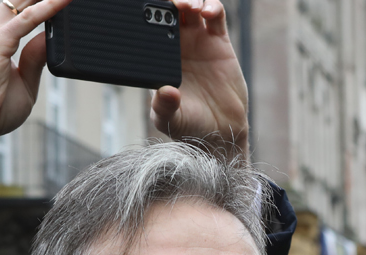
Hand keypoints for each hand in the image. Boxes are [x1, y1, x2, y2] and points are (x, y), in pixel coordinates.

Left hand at [150, 0, 249, 158]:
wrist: (220, 131)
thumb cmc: (189, 127)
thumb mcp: (170, 120)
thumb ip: (163, 108)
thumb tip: (164, 93)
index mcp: (158, 59)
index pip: (148, 28)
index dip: (146, 14)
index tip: (144, 11)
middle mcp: (176, 46)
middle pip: (169, 10)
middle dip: (167, 2)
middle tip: (168, 5)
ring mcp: (198, 41)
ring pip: (191, 6)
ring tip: (188, 7)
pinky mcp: (219, 41)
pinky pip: (215, 15)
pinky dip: (211, 6)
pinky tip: (206, 12)